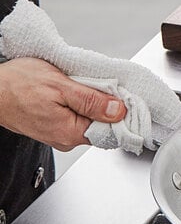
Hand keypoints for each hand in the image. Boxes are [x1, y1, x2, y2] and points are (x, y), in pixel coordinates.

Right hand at [0, 58, 125, 150]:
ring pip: (89, 118)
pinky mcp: (55, 125)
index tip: (121, 95)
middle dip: (105, 104)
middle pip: (102, 124)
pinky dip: (79, 102)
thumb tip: (118, 111)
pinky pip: (76, 116)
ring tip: (78, 86)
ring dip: (91, 102)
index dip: (120, 111)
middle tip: (96, 85)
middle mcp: (66, 139)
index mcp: (70, 133)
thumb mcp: (61, 85)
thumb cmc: (17, 84)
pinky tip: (71, 91)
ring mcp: (60, 133)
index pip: (111, 130)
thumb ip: (92, 100)